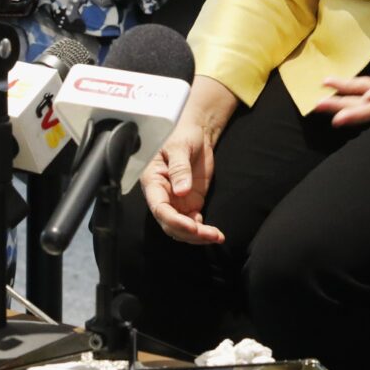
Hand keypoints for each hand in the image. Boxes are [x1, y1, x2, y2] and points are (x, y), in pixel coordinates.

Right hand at [141, 77, 239, 245]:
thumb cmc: (182, 135)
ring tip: (216, 237)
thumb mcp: (180, 147)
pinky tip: (214, 232)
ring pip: (181, 228)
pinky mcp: (190, 203)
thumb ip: (180, 169)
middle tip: (210, 235)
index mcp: (153, 181)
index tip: (193, 226)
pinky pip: (193, 224)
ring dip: (197, 236)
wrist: (197, 133)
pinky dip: (202, 232)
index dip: (174, 220)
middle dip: (188, 233)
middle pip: (170, 224)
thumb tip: (181, 191)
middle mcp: (162, 196)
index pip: (159, 208)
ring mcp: (176, 201)